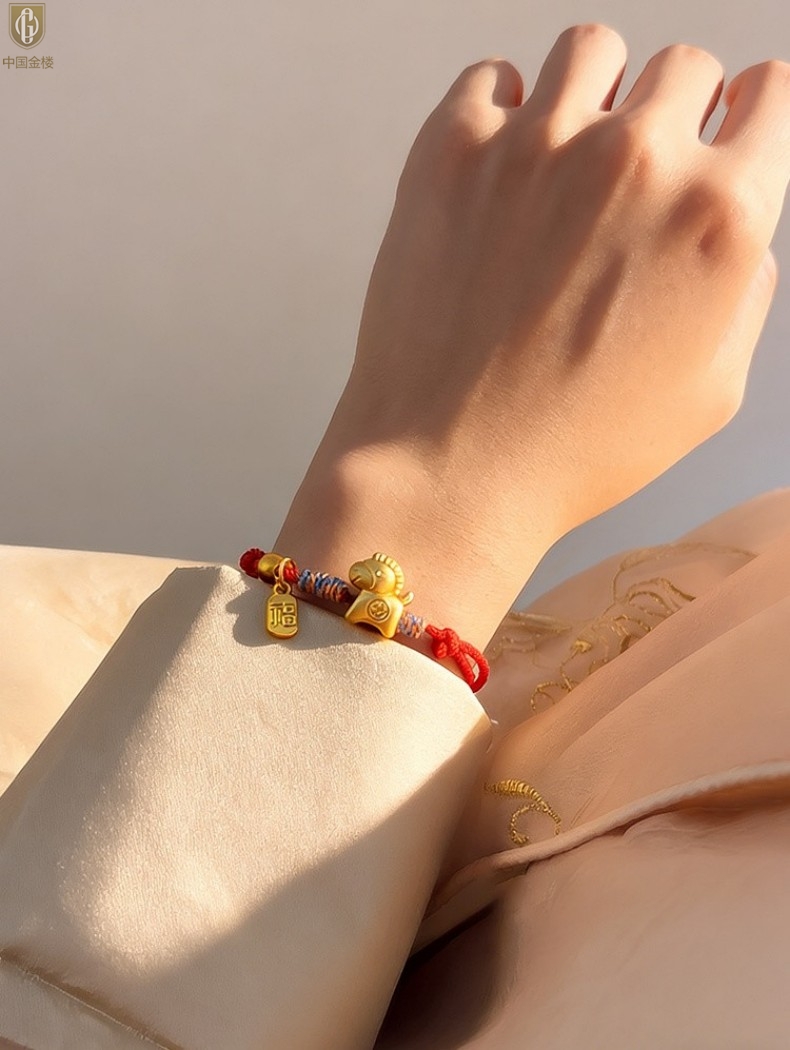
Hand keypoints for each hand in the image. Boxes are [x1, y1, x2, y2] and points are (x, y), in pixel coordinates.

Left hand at [276, 25, 789, 658]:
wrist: (452, 468)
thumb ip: (742, 285)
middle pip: (683, 67)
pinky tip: (501, 166)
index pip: (769, 93)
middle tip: (636, 173)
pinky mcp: (452, 152)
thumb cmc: (576, 447)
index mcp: (718, 216)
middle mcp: (636, 161)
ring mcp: (537, 145)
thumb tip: (732, 227)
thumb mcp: (711, 390)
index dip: (748, 116)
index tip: (725, 130)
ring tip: (568, 152)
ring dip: (594, 91)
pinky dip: (502, 111)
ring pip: (591, 50)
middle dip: (673, 113)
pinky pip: (491, 78)